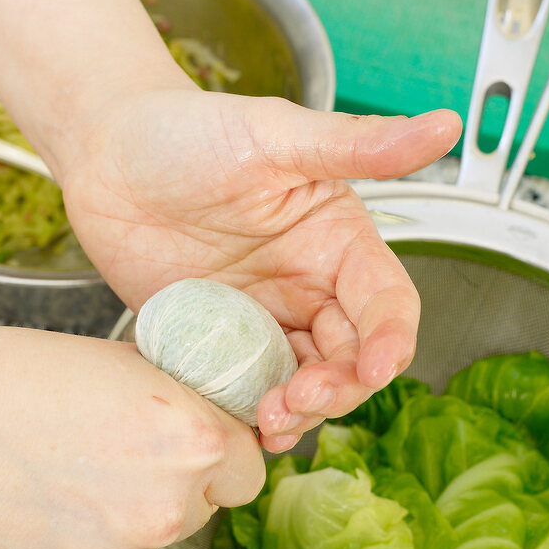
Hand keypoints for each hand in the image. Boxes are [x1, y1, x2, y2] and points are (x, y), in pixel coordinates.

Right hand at [0, 317, 263, 548]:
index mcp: (193, 445)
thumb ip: (185, 402)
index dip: (215, 460)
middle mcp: (166, 512)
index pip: (247, 473)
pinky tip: (34, 515)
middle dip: (164, 491)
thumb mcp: (124, 362)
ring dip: (117, 525)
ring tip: (58, 482)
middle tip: (105, 459)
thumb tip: (216, 425)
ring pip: (141, 548)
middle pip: (195, 514)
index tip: (187, 454)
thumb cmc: (15, 378)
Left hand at [61, 88, 460, 449]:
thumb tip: (443, 125)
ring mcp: (261, 320)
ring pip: (303, 384)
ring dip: (299, 410)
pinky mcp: (216, 343)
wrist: (104, 155)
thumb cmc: (189, 131)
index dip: (389, 340)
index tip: (375, 368)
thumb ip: (358, 144)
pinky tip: (240, 423)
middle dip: (338, 388)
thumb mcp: (275, 136)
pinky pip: (245, 389)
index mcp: (337, 243)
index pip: (386, 304)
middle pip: (350, 358)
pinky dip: (249, 413)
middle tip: (300, 399)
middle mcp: (307, 288)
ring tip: (269, 418)